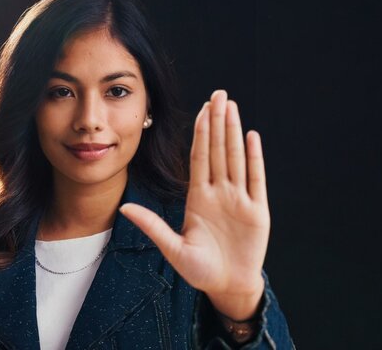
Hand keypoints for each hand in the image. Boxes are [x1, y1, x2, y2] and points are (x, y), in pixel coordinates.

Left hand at [120, 90, 269, 319]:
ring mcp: (239, 199)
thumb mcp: (173, 248)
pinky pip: (256, 179)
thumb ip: (152, 226)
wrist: (227, 286)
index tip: (201, 110)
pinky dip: (254, 158)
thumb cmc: (200, 270)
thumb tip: (124, 208)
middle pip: (219, 150)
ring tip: (232, 107)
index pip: (200, 157)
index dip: (200, 133)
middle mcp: (220, 193)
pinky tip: (251, 137)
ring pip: (236, 158)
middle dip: (218, 122)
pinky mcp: (257, 211)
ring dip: (234, 132)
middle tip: (218, 94)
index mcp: (199, 198)